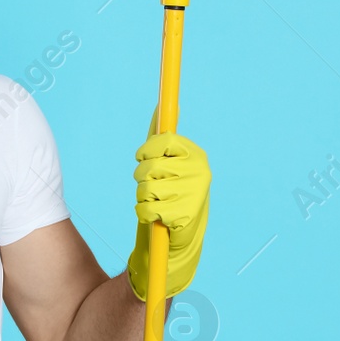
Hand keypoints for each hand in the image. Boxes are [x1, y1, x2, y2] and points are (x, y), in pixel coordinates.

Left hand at [125, 110, 209, 300]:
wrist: (181, 235)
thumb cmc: (170, 193)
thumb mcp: (168, 163)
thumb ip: (161, 138)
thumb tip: (159, 105)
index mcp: (195, 155)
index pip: (163, 140)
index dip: (146, 150)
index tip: (142, 158)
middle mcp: (199, 172)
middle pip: (150, 166)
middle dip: (141, 178)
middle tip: (151, 187)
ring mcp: (193, 194)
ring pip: (146, 188)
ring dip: (142, 198)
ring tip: (155, 202)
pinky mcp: (185, 216)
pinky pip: (146, 209)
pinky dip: (144, 214)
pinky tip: (156, 217)